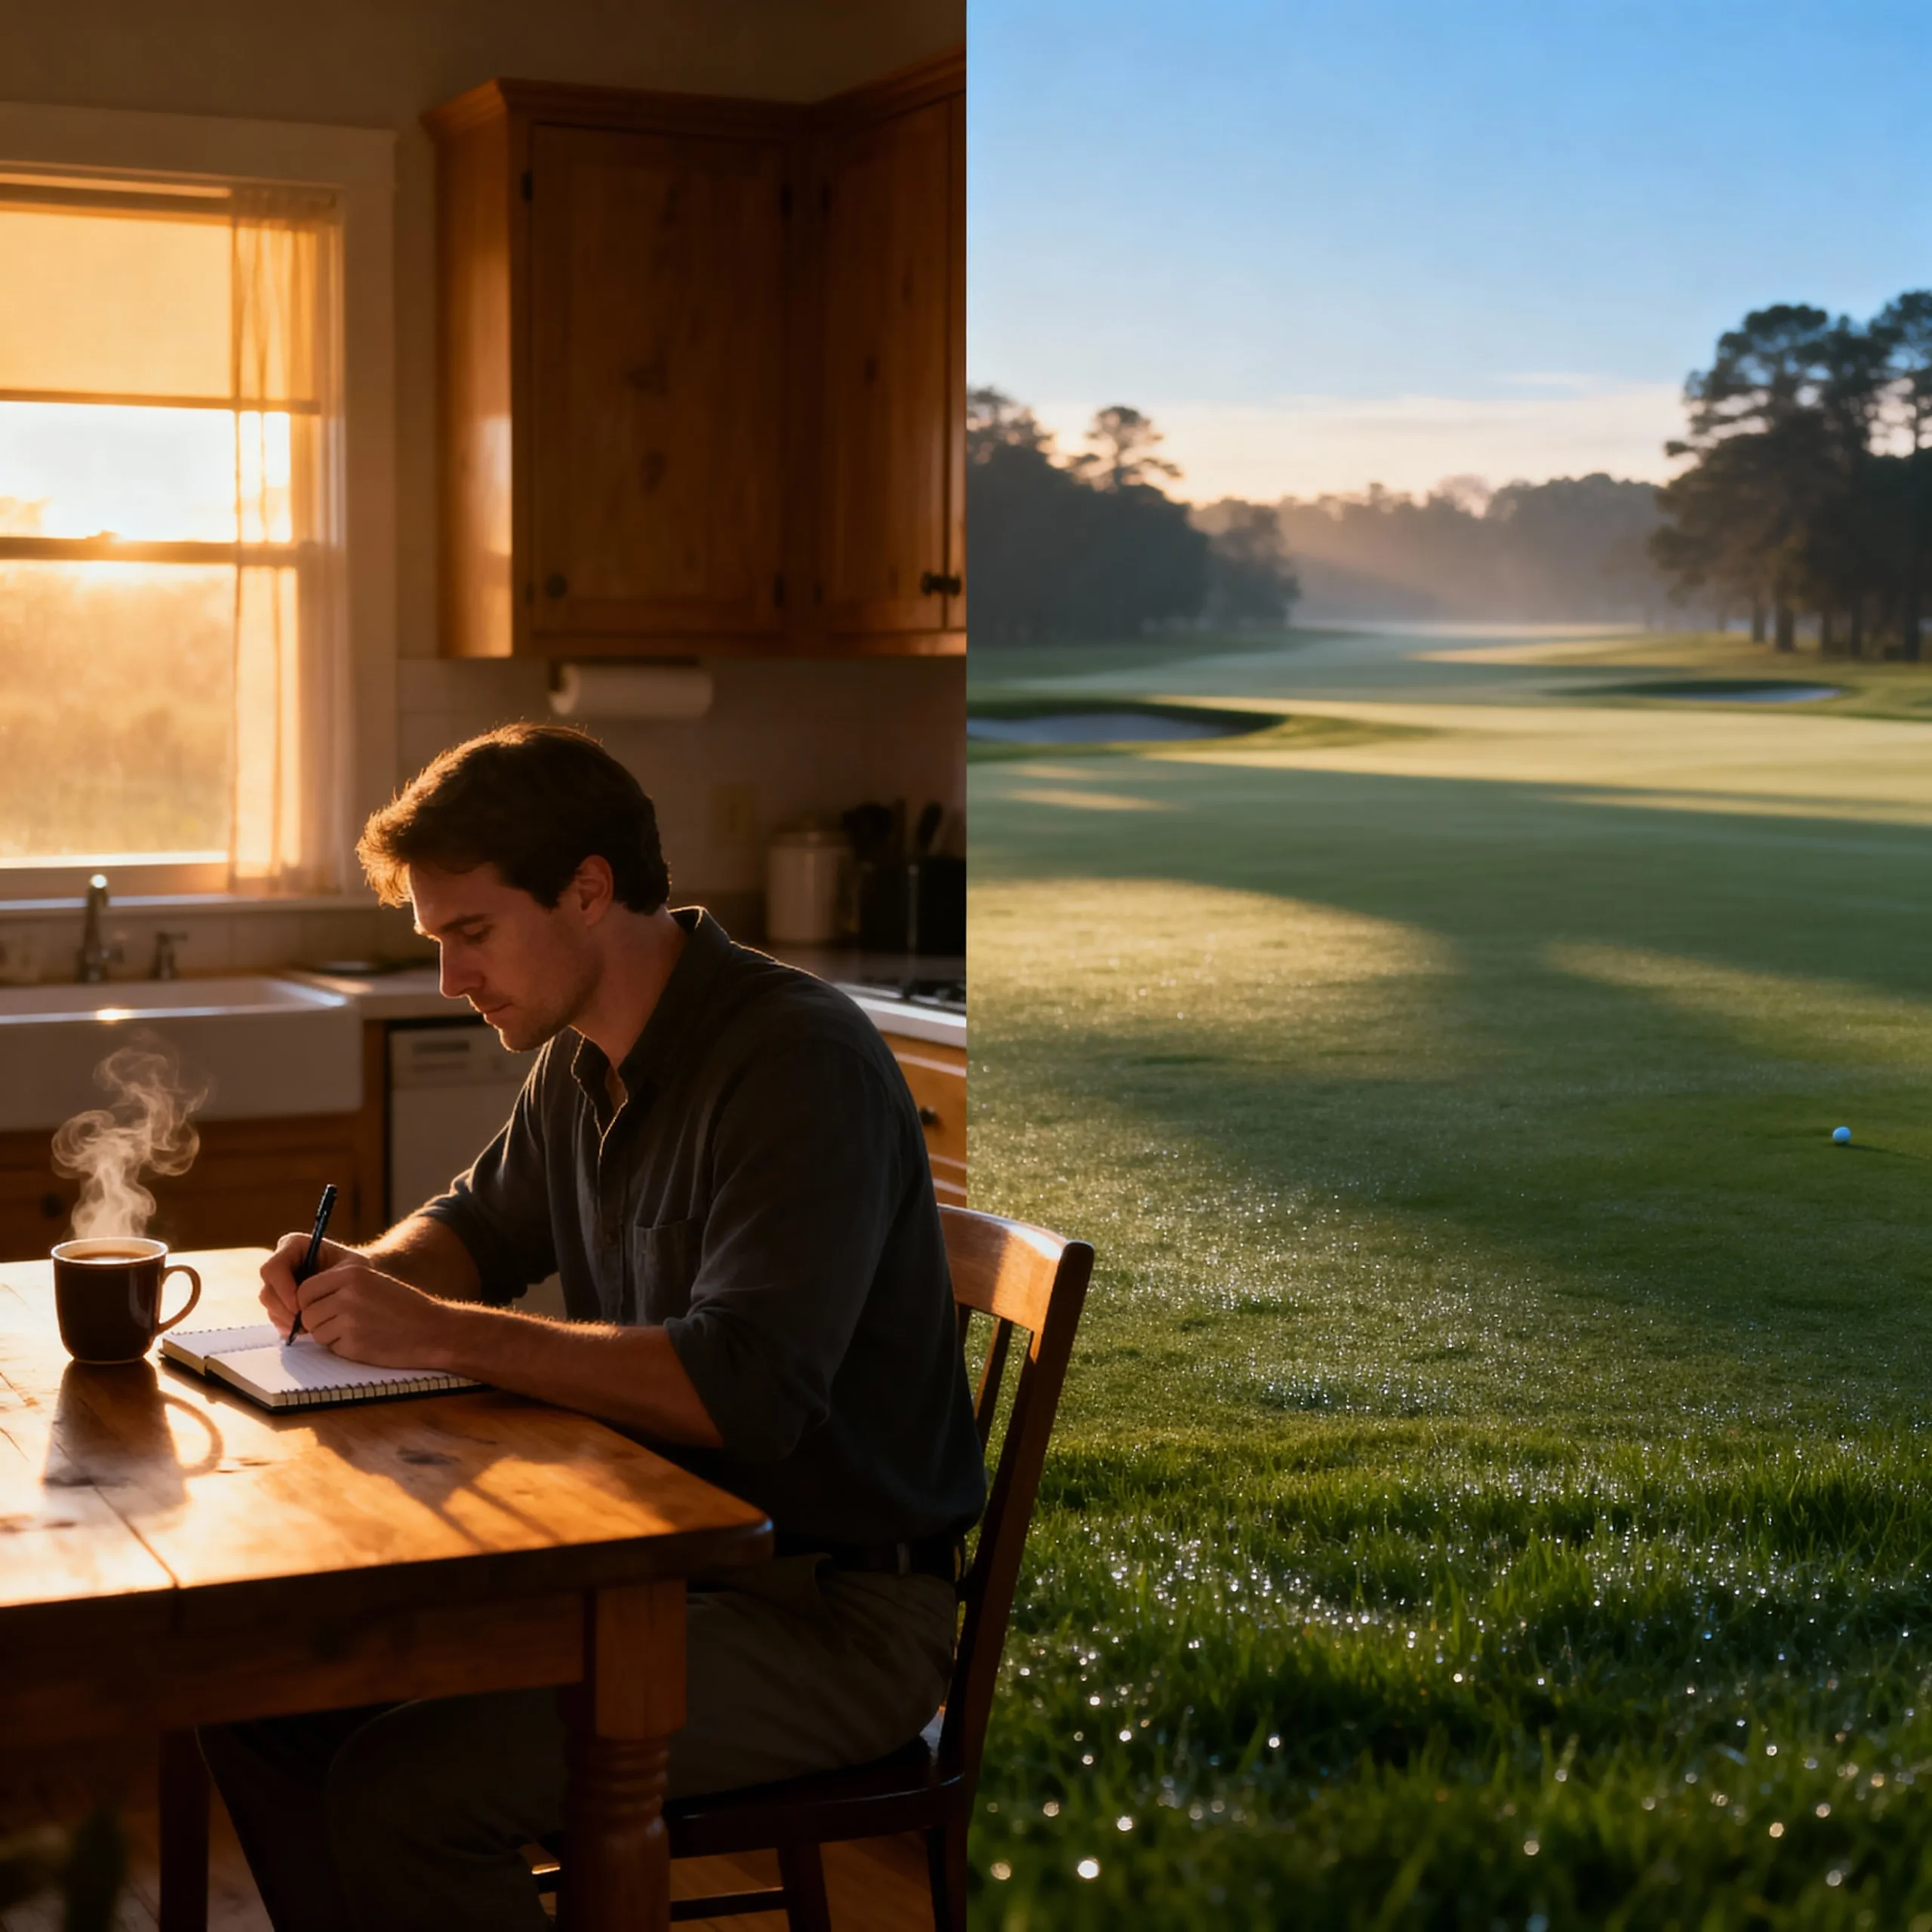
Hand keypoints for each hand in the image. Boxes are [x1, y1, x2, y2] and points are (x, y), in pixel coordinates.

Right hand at [259, 1232, 357, 1337]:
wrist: (358, 1282)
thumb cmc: (357, 1270)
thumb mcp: (351, 1268)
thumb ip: (330, 1277)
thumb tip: (306, 1296)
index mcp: (294, 1245)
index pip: (274, 1268)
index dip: (283, 1289)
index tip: (300, 1306)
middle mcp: (281, 1262)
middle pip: (267, 1289)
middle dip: (283, 1310)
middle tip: (301, 1324)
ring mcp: (278, 1282)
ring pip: (269, 1305)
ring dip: (285, 1320)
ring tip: (306, 1328)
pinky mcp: (280, 1299)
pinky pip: (274, 1314)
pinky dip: (286, 1325)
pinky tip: (303, 1330)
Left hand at [289, 1257, 461, 1368]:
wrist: (433, 1330)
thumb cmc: (402, 1307)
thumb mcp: (371, 1283)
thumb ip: (338, 1287)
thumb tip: (300, 1304)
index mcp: (352, 1273)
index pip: (305, 1289)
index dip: (308, 1303)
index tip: (321, 1309)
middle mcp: (347, 1293)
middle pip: (307, 1313)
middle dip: (317, 1322)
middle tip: (341, 1324)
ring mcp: (349, 1319)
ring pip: (316, 1332)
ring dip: (330, 1336)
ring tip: (358, 1331)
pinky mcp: (353, 1343)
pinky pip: (331, 1348)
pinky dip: (343, 1348)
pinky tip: (366, 1341)